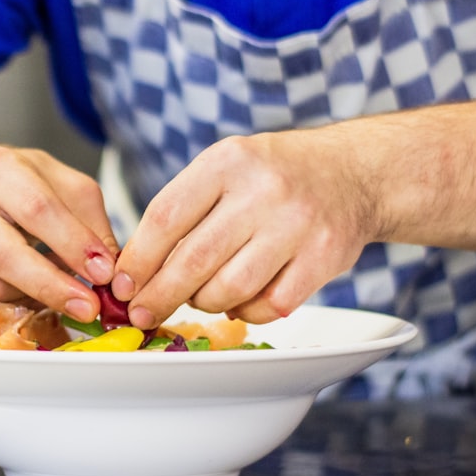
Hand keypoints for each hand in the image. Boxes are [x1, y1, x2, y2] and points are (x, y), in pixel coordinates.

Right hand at [0, 146, 118, 321]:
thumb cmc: (25, 188)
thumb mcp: (67, 189)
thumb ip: (92, 226)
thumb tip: (110, 272)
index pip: (38, 210)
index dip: (73, 246)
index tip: (103, 274)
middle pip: (4, 256)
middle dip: (52, 287)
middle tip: (87, 307)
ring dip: (29, 301)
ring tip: (54, 293)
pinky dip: (1, 311)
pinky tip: (23, 296)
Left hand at [114, 130, 377, 326]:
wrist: (353, 171)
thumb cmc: (275, 174)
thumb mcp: (227, 166)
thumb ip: (185, 208)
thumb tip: (136, 269)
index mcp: (227, 161)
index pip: (166, 217)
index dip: (138, 259)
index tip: (122, 286)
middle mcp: (263, 189)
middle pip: (194, 259)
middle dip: (160, 295)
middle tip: (141, 314)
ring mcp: (297, 224)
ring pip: (230, 288)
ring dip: (204, 302)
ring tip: (200, 297)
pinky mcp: (324, 257)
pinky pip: (271, 306)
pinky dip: (247, 312)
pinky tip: (241, 301)